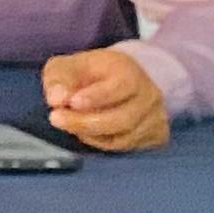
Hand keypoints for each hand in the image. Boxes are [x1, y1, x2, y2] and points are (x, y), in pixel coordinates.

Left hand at [41, 47, 169, 151]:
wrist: (120, 80)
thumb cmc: (90, 73)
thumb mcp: (68, 66)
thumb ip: (59, 79)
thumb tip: (57, 99)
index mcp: (131, 72)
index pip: (120, 88)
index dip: (95, 98)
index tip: (72, 102)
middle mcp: (150, 95)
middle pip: (123, 119)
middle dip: (85, 122)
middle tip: (56, 119)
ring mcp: (156, 117)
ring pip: (124, 138)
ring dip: (91, 135)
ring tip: (69, 124)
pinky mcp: (157, 135)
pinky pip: (128, 147)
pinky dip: (103, 143)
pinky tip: (88, 132)